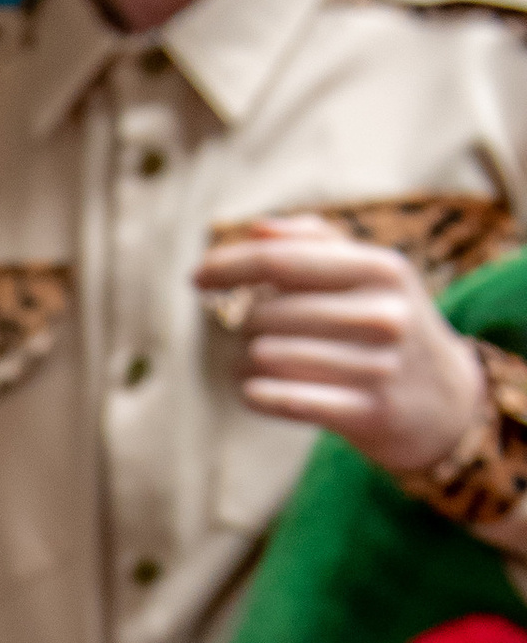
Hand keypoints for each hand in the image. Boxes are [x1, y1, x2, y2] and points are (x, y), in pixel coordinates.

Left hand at [194, 221, 486, 474]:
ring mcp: (379, 367)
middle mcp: (384, 315)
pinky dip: (256, 393)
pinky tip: (258, 389)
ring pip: (266, 357)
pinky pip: (278, 399)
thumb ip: (314, 241)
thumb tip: (256, 229)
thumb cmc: (389, 323)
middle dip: (247, 321)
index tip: (196, 277)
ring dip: (249, 360)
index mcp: (381, 269)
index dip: (228, 266)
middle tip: (262, 330)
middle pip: (265, 313)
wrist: (447, 403)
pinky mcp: (366, 413)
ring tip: (268, 361)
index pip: (280, 261)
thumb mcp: (371, 273)